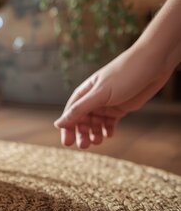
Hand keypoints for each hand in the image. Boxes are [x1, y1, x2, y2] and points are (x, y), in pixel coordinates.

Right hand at [54, 46, 173, 148]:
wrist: (152, 64)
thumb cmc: (124, 75)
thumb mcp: (100, 94)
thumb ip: (79, 110)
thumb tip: (57, 124)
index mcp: (85, 92)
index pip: (70, 113)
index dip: (67, 128)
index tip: (67, 143)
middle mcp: (94, 99)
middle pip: (82, 120)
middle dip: (82, 133)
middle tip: (84, 146)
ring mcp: (107, 104)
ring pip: (96, 124)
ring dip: (94, 133)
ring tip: (98, 141)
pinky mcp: (120, 108)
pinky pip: (110, 123)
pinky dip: (108, 130)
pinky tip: (109, 135)